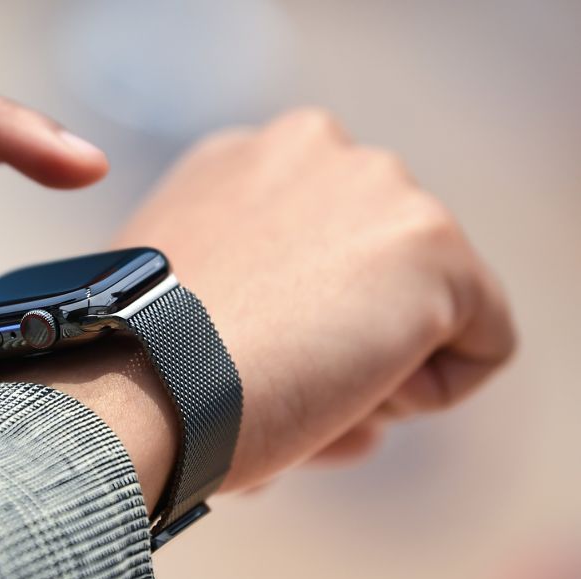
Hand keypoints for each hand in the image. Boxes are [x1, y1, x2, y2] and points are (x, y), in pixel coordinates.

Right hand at [110, 108, 515, 493]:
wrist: (138, 388)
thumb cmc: (134, 372)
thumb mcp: (168, 294)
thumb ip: (232, 280)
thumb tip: (299, 343)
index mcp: (239, 160)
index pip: (321, 242)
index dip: (296, 320)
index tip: (249, 361)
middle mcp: (310, 146)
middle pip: (376, 269)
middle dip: (343, 340)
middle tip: (278, 389)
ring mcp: (377, 187)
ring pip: (427, 307)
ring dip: (377, 368)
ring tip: (301, 396)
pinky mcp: (434, 246)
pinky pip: (478, 345)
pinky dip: (426, 394)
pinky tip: (345, 397)